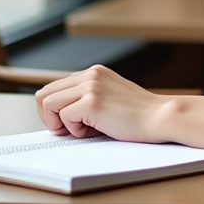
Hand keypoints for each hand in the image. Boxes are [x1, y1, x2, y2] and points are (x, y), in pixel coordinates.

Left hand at [35, 65, 165, 141]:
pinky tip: (95, 130)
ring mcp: (90, 87)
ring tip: (83, 129)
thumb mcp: (110, 96)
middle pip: (43, 94)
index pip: (54, 87)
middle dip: (49, 117)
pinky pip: (63, 118)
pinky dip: (75, 130)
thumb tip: (61, 113)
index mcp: (94, 73)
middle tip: (66, 129)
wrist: (160, 117)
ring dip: (61, 123)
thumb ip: (89, 97)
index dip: (53, 110)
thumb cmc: (139, 114)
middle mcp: (90, 75)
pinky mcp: (91, 102)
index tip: (64, 123)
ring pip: (48, 104)